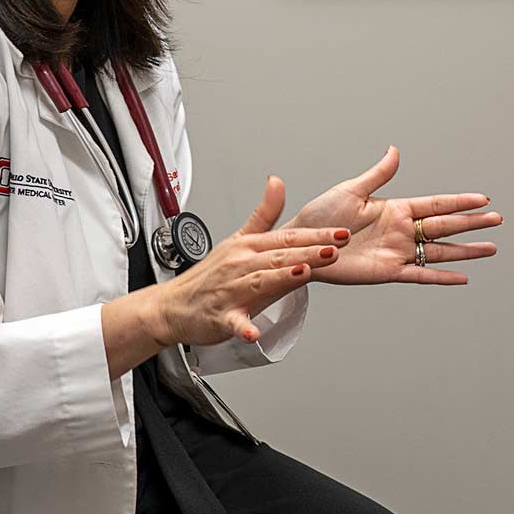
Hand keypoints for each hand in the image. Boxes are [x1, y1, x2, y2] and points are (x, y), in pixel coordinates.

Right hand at [144, 177, 346, 346]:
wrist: (172, 306)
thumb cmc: (209, 276)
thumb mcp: (237, 239)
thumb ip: (263, 214)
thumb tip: (278, 182)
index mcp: (247, 246)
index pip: (286, 238)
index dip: (315, 235)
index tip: (341, 232)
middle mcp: (239, 265)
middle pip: (278, 257)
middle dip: (308, 252)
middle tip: (335, 248)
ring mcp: (230, 290)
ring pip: (259, 282)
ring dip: (281, 278)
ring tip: (304, 272)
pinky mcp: (220, 316)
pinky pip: (233, 321)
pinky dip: (243, 326)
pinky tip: (254, 331)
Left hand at [290, 147, 502, 285]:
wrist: (303, 246)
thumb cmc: (321, 216)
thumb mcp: (351, 191)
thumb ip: (378, 174)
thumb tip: (395, 150)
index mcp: (396, 209)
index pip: (436, 204)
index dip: (460, 202)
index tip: (483, 199)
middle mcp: (402, 230)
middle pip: (445, 226)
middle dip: (472, 223)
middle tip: (497, 220)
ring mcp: (398, 252)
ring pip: (439, 251)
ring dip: (465, 250)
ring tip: (490, 248)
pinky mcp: (388, 272)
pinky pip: (420, 275)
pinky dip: (441, 277)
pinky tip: (462, 278)